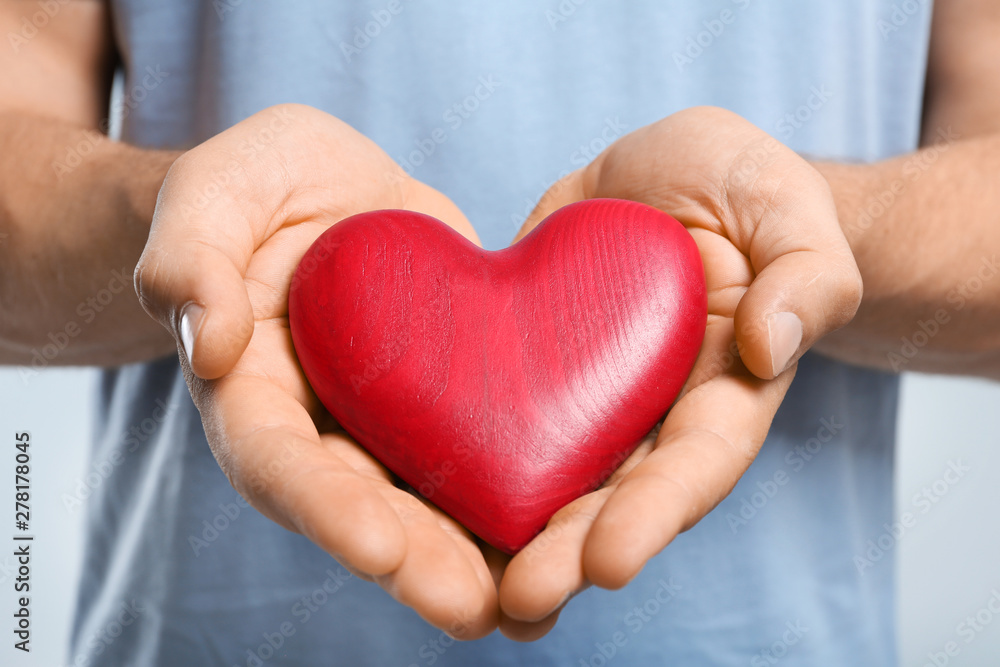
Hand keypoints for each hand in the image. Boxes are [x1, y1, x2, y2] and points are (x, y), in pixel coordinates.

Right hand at [134, 104, 500, 638]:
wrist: (324, 188)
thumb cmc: (251, 189)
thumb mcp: (211, 194)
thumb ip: (190, 255)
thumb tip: (205, 341)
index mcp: (253, 392)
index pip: (277, 463)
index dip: (323, 508)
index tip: (376, 549)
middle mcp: (322, 426)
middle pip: (363, 508)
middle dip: (416, 561)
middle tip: (472, 608)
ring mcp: (388, 418)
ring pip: (430, 498)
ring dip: (479, 553)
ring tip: (537, 600)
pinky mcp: (448, 394)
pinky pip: (483, 446)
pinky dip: (522, 490)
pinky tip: (575, 530)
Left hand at [496, 106, 861, 639]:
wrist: (664, 179)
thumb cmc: (744, 190)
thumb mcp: (788, 208)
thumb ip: (806, 275)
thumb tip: (769, 345)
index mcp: (722, 391)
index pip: (696, 464)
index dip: (655, 515)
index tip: (610, 562)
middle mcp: (649, 414)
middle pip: (613, 496)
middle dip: (569, 551)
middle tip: (520, 597)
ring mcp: (583, 396)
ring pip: (545, 475)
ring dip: (506, 534)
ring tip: (461, 588)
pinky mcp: (524, 363)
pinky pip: (489, 412)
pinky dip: (456, 457)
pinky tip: (411, 495)